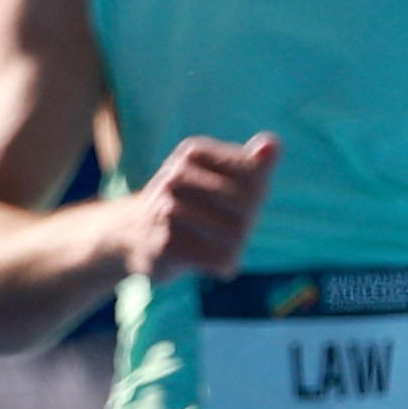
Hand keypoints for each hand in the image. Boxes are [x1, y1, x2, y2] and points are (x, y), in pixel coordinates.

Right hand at [117, 133, 276, 282]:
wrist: (134, 236)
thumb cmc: (193, 206)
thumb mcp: (223, 179)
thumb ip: (254, 163)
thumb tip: (273, 144)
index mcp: (193, 153)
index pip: (253, 174)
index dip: (256, 194)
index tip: (240, 203)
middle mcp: (175, 176)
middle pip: (246, 202)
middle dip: (247, 222)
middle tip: (234, 232)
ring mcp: (166, 210)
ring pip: (234, 232)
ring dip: (235, 246)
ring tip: (223, 248)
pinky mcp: (164, 246)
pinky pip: (216, 257)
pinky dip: (223, 264)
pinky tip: (217, 263)